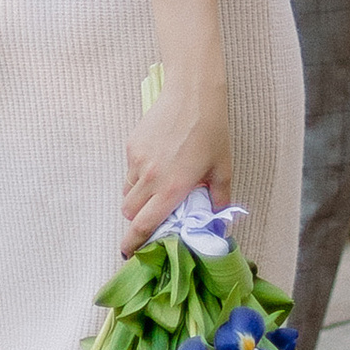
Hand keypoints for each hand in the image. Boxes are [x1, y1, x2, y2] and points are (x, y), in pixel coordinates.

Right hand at [123, 96, 233, 247]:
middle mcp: (150, 178)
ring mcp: (138, 161)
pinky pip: (129, 171)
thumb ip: (219, 199)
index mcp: (172, 189)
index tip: (128, 254)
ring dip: (138, 199)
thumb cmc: (211, 131)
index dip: (133, 243)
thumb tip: (218, 221)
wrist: (192, 94)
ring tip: (158, 189)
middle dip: (138, 220)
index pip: (144, 225)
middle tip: (154, 216)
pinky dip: (138, 176)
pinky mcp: (132, 145)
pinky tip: (158, 164)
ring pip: (128, 192)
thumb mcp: (222, 168)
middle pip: (130, 212)